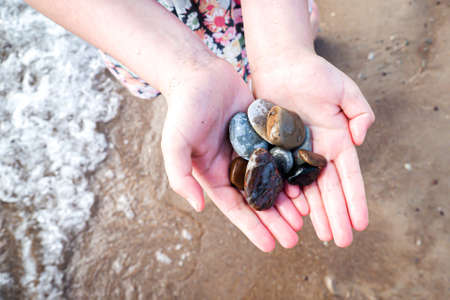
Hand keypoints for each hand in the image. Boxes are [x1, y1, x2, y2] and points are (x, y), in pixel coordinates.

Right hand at [161, 58, 302, 251]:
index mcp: (213, 174)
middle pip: (257, 200)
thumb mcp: (174, 144)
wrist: (200, 74)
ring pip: (272, 182)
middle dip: (274, 221)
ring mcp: (249, 151)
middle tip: (293, 239)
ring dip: (286, 202)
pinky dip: (291, 172)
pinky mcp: (262, 135)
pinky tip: (305, 185)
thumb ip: (181, 176)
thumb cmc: (184, 109)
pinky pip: (280, 157)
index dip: (252, 228)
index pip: (235, 207)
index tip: (270, 246)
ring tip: (303, 220)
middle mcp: (233, 166)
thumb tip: (198, 207)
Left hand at [250, 52, 374, 246]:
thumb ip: (360, 112)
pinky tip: (294, 214)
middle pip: (327, 189)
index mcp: (336, 141)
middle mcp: (316, 152)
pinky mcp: (273, 150)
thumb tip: (360, 140)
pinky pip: (280, 177)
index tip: (361, 224)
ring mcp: (294, 154)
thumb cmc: (313, 73)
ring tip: (321, 234)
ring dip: (315, 213)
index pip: (348, 177)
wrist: (279, 65)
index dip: (355, 200)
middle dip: (336, 215)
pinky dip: (288, 196)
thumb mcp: (344, 89)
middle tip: (340, 241)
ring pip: (305, 189)